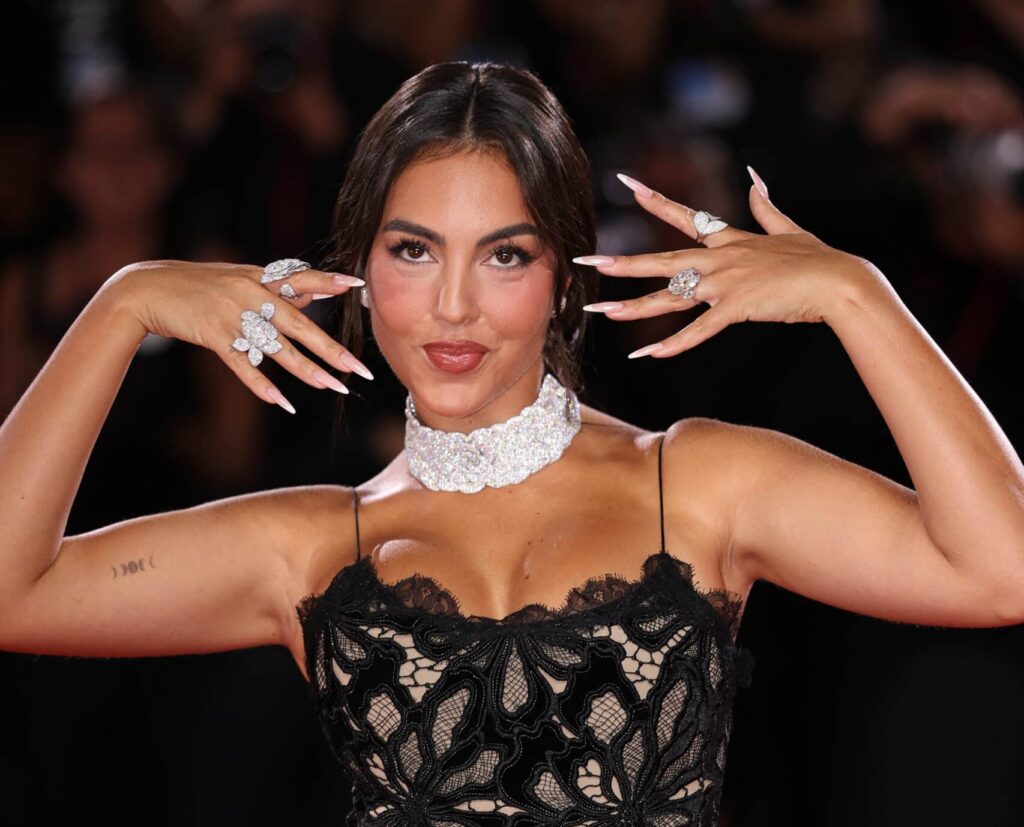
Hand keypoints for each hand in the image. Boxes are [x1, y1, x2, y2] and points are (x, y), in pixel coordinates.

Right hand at [103, 260, 370, 411]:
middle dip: (331, 348)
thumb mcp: (239, 278)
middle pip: (299, 325)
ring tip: (332, 386)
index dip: (329, 281)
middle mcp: (250, 295)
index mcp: (259, 278)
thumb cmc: (198, 285)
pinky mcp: (213, 336)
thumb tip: (314, 294)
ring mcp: (232, 316)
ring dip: (306, 370)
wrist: (146, 289)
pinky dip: (261, 385)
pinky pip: (243, 366)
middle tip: (358, 367)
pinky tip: (282, 402)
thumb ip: (276, 287)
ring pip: (277, 349)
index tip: (359, 283)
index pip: (301, 278)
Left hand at [574, 169, 876, 358]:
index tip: (626, 183)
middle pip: (661, 260)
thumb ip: (766, 204)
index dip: (654, 200)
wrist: (840, 280)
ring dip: (634, 306)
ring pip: (671, 296)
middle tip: (586, 262)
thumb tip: (754, 177)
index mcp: (729, 239)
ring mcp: (726, 282)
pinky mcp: (738, 308)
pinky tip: (651, 354)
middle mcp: (720, 258)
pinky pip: (700, 329)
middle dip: (621, 262)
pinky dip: (676, 343)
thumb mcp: (788, 226)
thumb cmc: (817, 258)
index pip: (684, 215)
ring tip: (603, 311)